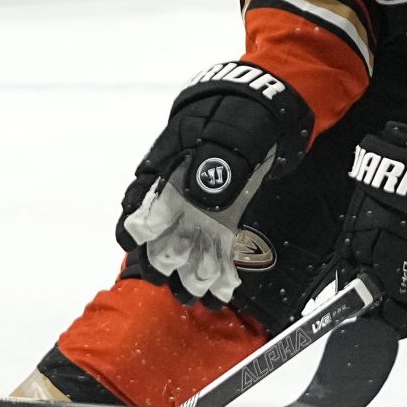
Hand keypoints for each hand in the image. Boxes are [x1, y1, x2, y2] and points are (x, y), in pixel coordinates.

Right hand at [116, 62, 305, 304]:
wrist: (271, 111)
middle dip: (162, 255)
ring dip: (190, 271)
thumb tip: (202, 199)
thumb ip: (216, 164)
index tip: (135, 242)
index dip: (135, 222)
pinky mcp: (225, 218)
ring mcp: (201, 207)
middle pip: (160, 230)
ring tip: (195, 295)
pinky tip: (223, 291)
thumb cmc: (242, 114)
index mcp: (168, 163)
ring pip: (188, 245)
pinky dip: (220, 270)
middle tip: (167, 275)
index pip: (140, 197)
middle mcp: (179, 190)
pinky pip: (217, 249)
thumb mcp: (230, 132)